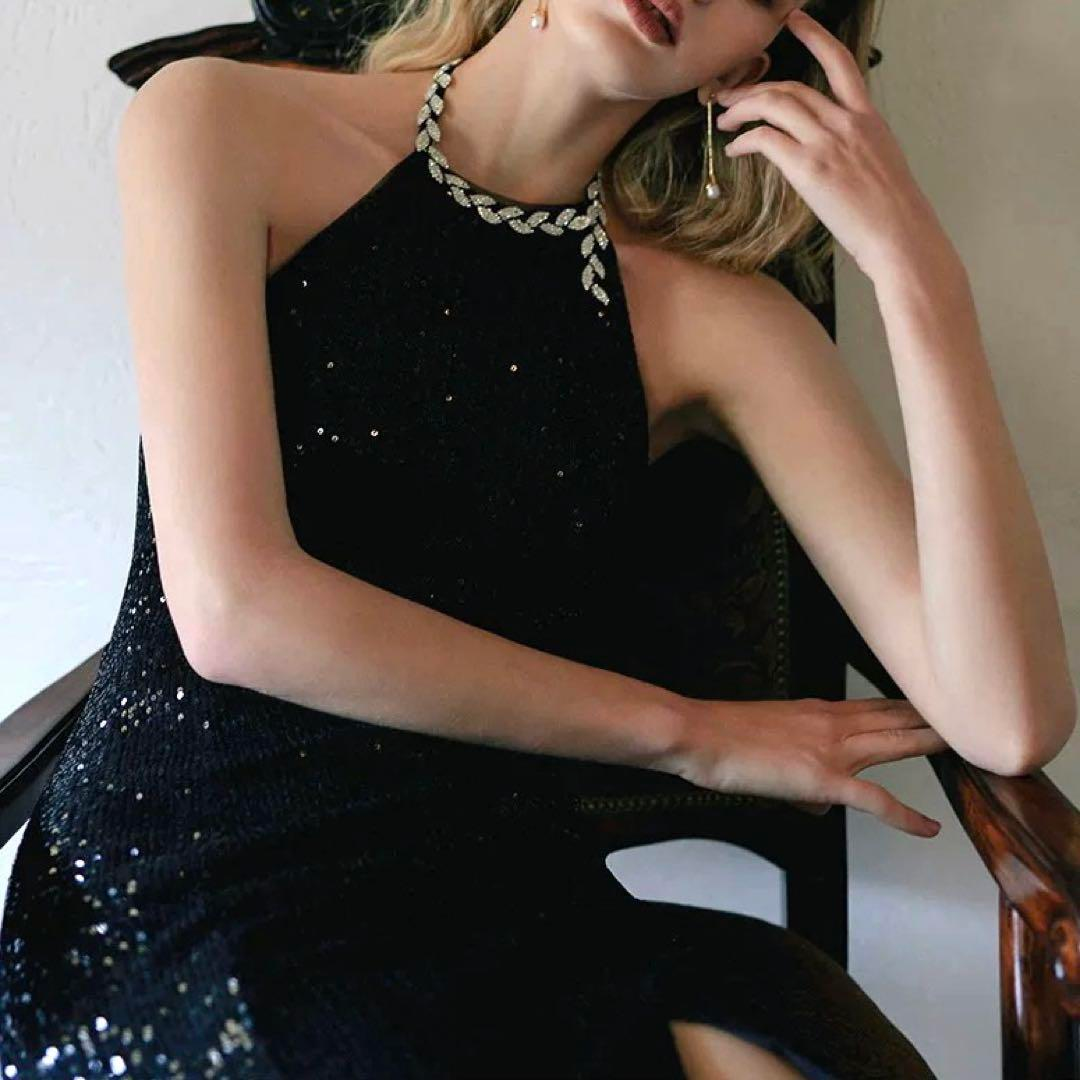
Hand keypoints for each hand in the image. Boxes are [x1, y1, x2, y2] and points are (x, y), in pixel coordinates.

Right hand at [665, 696, 949, 837]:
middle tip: (972, 719)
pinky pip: (876, 800)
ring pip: (899, 743)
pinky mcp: (824, 779)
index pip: (878, 706)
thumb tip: (817, 802)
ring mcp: (833, 749)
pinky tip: (928, 829)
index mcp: (820, 710)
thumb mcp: (769, 739)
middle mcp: (834, 722)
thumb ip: (801, 763)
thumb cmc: (723, 737)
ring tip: (971, 750)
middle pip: (899, 717)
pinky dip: (906, 816)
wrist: (700, 734)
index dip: (911, 709)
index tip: (935, 710)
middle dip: (936, 719)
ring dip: (935, 745)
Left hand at [712, 7, 946, 278]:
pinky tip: (735, 151)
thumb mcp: (880, 166)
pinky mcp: (809, 167)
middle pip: (792, 86)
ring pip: (775, 104)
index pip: (840, 63)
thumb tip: (830, 156)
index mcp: (868, 118)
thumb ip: (853, 149)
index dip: (815, 36)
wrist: (900, 237)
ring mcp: (828, 142)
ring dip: (743, 108)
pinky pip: (766, 139)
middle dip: (755, 88)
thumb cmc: (892, 214)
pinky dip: (744, 141)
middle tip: (730, 97)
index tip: (795, 20)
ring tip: (725, 121)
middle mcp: (847, 122)